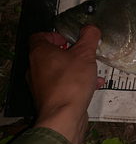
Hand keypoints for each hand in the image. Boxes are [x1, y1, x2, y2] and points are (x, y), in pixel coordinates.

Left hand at [27, 25, 104, 143]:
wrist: (64, 116)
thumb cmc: (71, 82)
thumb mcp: (85, 54)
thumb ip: (89, 38)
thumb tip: (91, 27)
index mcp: (39, 53)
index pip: (39, 37)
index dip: (54, 34)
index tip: (69, 38)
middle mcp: (35, 69)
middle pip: (49, 54)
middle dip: (68, 52)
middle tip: (82, 52)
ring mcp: (40, 85)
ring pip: (58, 71)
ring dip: (74, 68)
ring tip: (91, 70)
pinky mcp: (49, 99)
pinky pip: (63, 85)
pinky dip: (75, 82)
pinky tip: (93, 85)